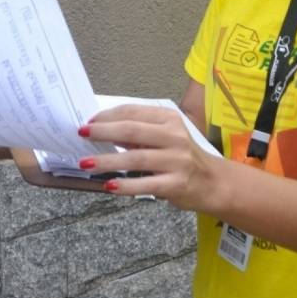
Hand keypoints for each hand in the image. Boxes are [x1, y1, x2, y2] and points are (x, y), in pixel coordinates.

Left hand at [78, 104, 218, 208]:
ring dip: (107, 160)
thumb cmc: (182, 157)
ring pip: (135, 158)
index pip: (133, 112)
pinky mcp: (177, 184)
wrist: (214, 183)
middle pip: (132, 131)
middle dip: (103, 132)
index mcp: (169, 120)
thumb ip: (138, 133)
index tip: (88, 123)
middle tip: (82, 135)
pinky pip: (146, 184)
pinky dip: (125, 185)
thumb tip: (102, 130)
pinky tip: (109, 185)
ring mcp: (177, 161)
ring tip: (86, 164)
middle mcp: (175, 137)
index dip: (107, 116)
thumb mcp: (165, 137)